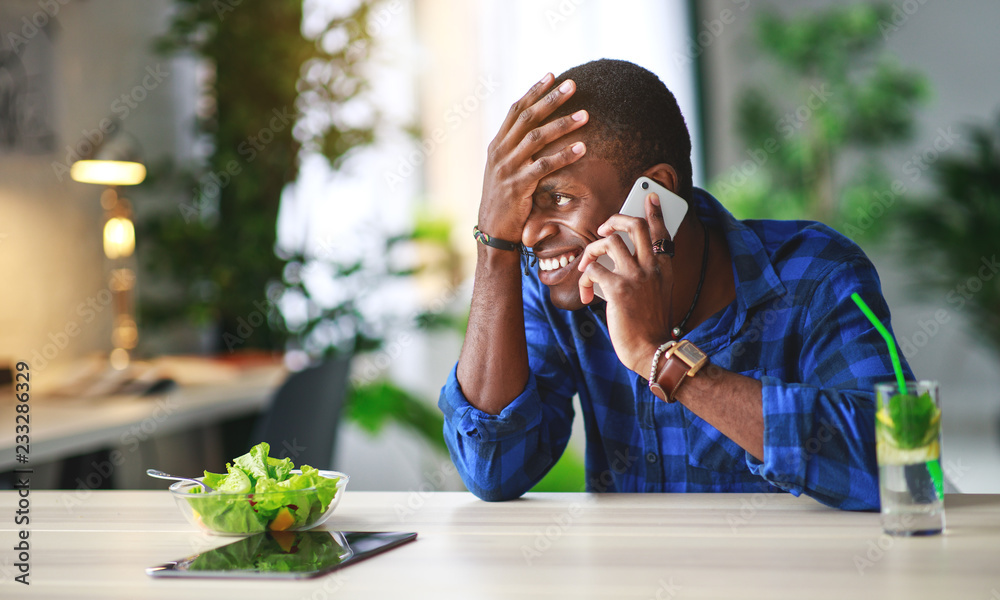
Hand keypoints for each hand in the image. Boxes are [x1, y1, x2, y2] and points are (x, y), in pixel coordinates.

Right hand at [477, 74, 588, 240]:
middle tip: (572, 84)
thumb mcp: (504, 169)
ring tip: (585, 115)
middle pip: (527, 118)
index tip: (552, 75)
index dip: (534, 91)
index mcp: (497, 145)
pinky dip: (563, 156)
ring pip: (536, 138)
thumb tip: (535, 130)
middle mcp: (500, 152)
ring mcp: (508, 168)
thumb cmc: (505, 200)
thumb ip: (516, 150)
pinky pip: (543, 167)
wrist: (493, 231)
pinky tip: (581, 148)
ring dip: (562, 124)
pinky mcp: (518, 186)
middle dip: (551, 99)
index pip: (516, 110)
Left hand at [577, 193, 674, 373]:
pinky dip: (585, 278)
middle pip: (635, 225)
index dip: (655, 212)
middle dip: (616, 219)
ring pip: (610, 241)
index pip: (662, 232)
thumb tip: (616, 261)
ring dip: (593, 250)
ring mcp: (636, 276)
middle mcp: (652, 268)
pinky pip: (593, 270)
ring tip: (589, 264)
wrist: (652, 350)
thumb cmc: (649, 326)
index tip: (650, 197)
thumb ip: (644, 275)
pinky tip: (588, 294)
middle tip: (604, 227)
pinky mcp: (618, 289)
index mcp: (665, 269)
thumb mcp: (657, 295)